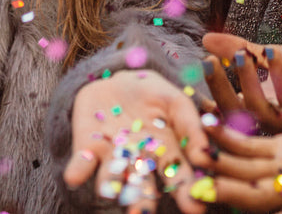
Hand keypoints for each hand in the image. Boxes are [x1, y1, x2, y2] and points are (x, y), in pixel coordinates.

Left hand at [63, 69, 212, 213]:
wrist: (119, 80)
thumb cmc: (155, 95)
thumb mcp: (177, 103)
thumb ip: (190, 126)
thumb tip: (205, 154)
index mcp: (165, 155)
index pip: (177, 177)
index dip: (185, 191)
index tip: (195, 208)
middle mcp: (138, 163)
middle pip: (142, 186)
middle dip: (142, 202)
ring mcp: (112, 157)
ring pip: (111, 176)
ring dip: (109, 184)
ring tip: (109, 192)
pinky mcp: (86, 147)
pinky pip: (81, 162)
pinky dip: (78, 169)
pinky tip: (75, 175)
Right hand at [202, 33, 281, 133]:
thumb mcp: (272, 58)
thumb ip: (241, 50)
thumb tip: (205, 38)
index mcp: (259, 110)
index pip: (225, 110)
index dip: (206, 97)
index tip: (192, 76)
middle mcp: (272, 121)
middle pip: (235, 114)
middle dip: (218, 87)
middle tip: (206, 61)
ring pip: (259, 110)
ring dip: (246, 81)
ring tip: (241, 53)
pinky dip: (279, 76)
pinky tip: (272, 51)